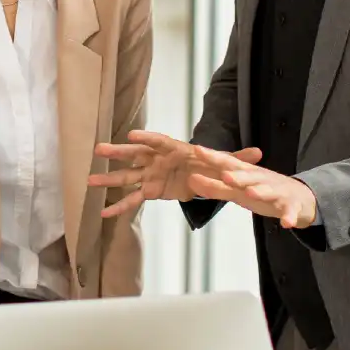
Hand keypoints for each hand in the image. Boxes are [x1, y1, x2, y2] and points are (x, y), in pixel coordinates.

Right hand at [90, 131, 261, 218]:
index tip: (133, 134)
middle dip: (118, 152)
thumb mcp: (225, 164)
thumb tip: (259, 153)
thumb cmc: (210, 164)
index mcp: (174, 150)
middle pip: (136, 155)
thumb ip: (238, 160)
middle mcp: (158, 160)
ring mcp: (150, 175)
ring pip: (127, 177)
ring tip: (90, 181)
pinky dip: (119, 208)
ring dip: (109, 179)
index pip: (159, 142)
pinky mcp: (150, 190)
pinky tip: (104, 215)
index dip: (147, 138)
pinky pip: (132, 200)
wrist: (201, 176)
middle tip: (99, 149)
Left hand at [186, 145, 317, 228]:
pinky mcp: (292, 206)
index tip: (197, 150)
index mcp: (247, 174)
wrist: (300, 197)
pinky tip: (286, 223)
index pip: (228, 163)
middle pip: (248, 176)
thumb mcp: (238, 190)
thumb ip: (215, 187)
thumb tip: (191, 181)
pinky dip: (289, 216)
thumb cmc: (263, 191)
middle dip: (237, 176)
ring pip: (269, 191)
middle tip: (224, 175)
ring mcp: (278, 192)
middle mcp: (262, 179)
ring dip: (260, 191)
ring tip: (252, 193)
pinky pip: (290, 212)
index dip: (213, 157)